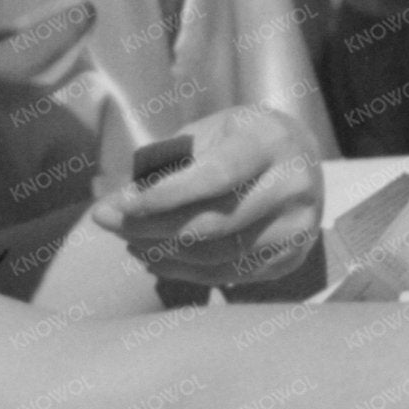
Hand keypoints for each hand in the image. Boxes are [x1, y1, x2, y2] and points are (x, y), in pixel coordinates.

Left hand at [83, 106, 323, 288]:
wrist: (298, 158)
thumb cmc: (237, 140)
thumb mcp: (206, 133)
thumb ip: (163, 165)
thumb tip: (111, 207)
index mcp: (270, 141)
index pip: (215, 176)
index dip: (165, 195)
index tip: (122, 204)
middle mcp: (293, 185)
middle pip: (214, 223)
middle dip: (152, 227)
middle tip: (110, 223)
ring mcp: (297, 226)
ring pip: (217, 255)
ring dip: (163, 253)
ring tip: (129, 240)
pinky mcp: (291, 258)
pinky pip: (228, 275)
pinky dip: (185, 271)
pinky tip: (156, 258)